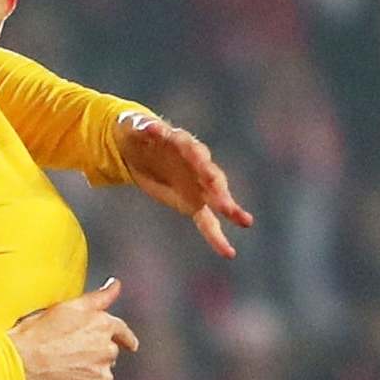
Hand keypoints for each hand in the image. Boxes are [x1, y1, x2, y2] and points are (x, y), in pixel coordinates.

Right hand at [7, 278, 139, 379]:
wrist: (16, 364)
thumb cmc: (35, 332)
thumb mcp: (67, 307)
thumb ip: (98, 298)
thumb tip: (117, 284)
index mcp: (102, 325)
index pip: (120, 331)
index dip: (124, 338)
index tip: (129, 344)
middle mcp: (106, 351)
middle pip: (109, 358)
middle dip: (95, 360)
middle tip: (67, 360)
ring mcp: (100, 378)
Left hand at [116, 114, 253, 258]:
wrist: (138, 148)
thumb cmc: (137, 133)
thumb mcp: (133, 126)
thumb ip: (143, 128)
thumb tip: (149, 127)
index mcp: (184, 144)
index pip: (194, 151)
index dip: (197, 158)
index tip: (201, 162)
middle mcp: (197, 164)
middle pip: (212, 176)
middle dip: (219, 189)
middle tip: (225, 202)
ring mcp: (197, 185)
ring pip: (217, 199)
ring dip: (229, 210)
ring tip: (245, 221)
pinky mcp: (193, 203)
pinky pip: (207, 222)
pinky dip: (217, 237)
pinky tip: (228, 252)